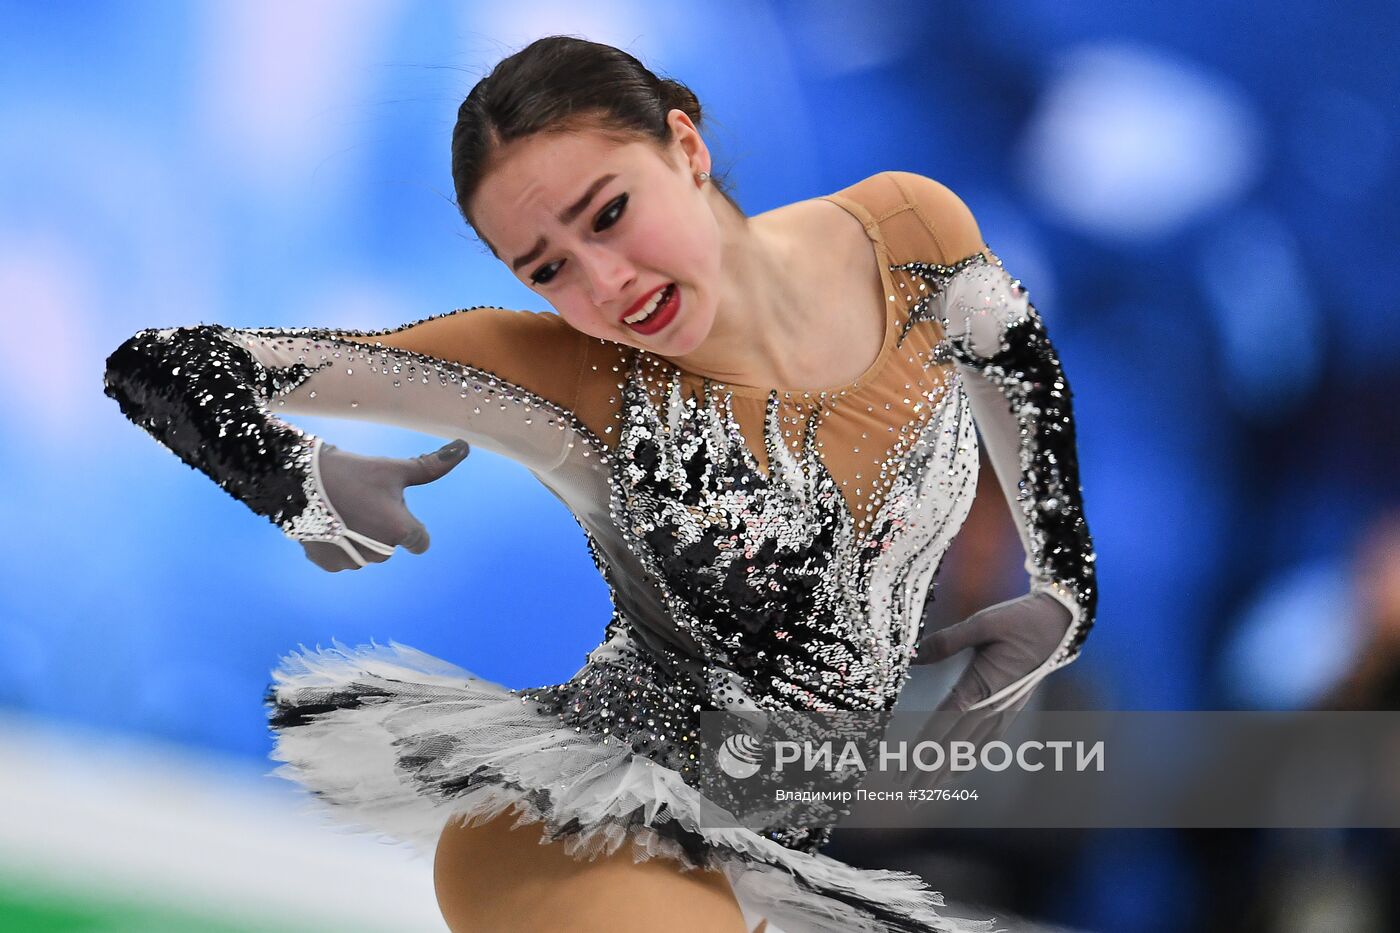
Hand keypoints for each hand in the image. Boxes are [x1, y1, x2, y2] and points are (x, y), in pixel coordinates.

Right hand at [299, 439, 470, 571]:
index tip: (394, 510)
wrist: (299, 480)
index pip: (421, 541)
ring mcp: (351, 561)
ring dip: (361, 538)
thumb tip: (463, 448)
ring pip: (367, 553)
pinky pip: (343, 559)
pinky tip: (329, 523)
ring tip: (344, 510)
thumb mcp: (393, 468)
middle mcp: (379, 552)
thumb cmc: (352, 472)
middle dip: (382, 528)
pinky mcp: (328, 564)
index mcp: (400, 530)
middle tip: (363, 502)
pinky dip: (338, 545)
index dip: (411, 526)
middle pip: (391, 545)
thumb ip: (430, 466)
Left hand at [894, 591, 1071, 791]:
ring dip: (945, 770)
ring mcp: (1005, 710)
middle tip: (906, 797)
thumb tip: (912, 654)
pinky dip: (969, 758)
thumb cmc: (1021, 618)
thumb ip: (946, 641)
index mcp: (983, 687)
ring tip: (926, 791)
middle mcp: (994, 706)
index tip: (905, 774)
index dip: (922, 751)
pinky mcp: (1012, 707)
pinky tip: (958, 770)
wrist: (1060, 622)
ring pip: (970, 749)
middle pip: (953, 747)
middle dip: (928, 773)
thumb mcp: (982, 623)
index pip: (944, 726)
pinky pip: (988, 741)